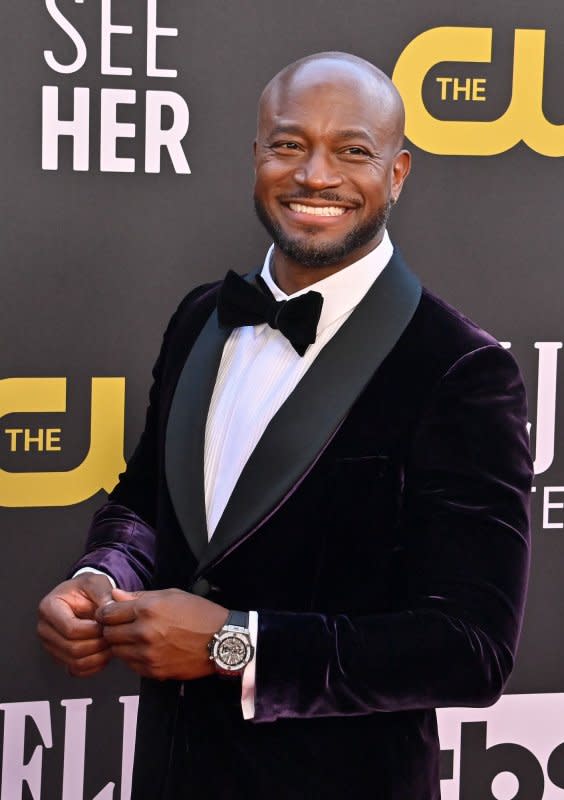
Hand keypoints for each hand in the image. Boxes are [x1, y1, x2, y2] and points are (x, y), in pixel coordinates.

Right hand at [37, 573, 113, 676]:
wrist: (83, 597)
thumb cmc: (86, 589)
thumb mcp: (96, 582)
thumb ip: (103, 593)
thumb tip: (110, 608)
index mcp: (49, 608)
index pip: (71, 629)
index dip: (94, 630)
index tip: (107, 624)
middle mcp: (45, 629)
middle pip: (72, 648)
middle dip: (98, 644)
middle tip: (113, 635)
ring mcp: (51, 646)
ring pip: (75, 662)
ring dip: (98, 656)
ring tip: (111, 643)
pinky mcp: (60, 658)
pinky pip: (77, 670)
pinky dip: (94, 666)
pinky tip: (104, 653)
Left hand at [97, 588, 228, 680]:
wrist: (222, 640)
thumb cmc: (199, 613)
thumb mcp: (171, 595)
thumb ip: (139, 596)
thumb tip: (116, 596)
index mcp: (147, 609)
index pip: (108, 613)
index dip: (105, 613)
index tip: (109, 613)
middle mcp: (144, 632)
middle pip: (108, 634)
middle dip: (110, 629)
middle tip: (120, 626)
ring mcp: (148, 654)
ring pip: (117, 652)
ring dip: (121, 645)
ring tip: (134, 638)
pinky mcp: (154, 671)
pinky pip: (131, 665)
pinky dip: (133, 658)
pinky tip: (146, 649)